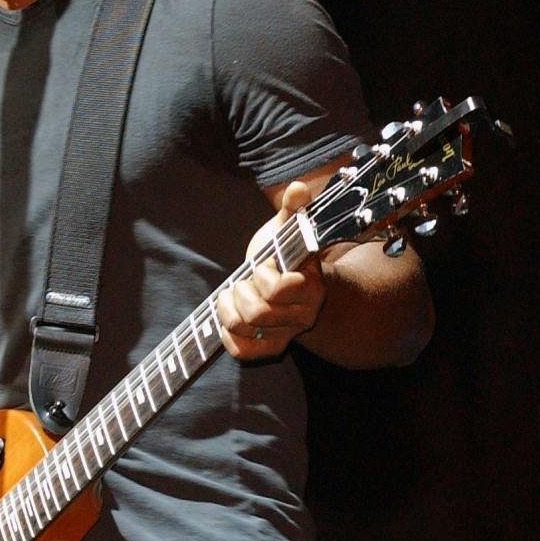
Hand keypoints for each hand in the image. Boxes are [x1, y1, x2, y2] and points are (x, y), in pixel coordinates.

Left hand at [216, 179, 324, 360]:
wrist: (293, 283)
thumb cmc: (286, 254)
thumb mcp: (288, 229)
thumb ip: (294, 210)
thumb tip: (297, 188)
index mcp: (310, 286)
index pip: (279, 289)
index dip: (262, 276)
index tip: (261, 266)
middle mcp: (302, 315)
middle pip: (259, 313)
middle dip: (242, 293)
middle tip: (243, 282)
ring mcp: (287, 333)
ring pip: (246, 330)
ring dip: (229, 310)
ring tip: (233, 295)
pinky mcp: (270, 347)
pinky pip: (243, 352)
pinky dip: (229, 336)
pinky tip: (229, 318)